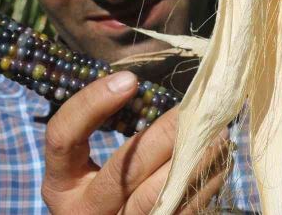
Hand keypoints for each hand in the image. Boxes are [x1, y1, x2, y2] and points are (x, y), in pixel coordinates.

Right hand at [42, 71, 229, 213]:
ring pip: (156, 196)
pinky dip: (203, 185)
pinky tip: (220, 160)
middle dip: (162, 136)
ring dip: (191, 161)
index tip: (130, 79)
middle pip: (123, 170)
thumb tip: (141, 82)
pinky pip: (180, 212)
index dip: (91, 104)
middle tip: (193, 110)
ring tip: (217, 133)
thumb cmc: (98, 185)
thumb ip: (104, 127)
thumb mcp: (84, 162)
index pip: (64, 137)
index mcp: (61, 183)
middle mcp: (84, 210)